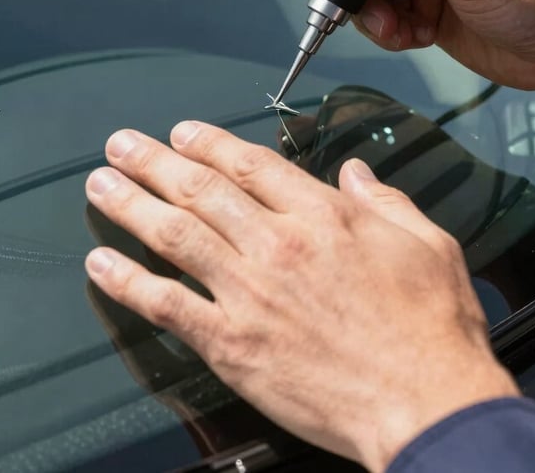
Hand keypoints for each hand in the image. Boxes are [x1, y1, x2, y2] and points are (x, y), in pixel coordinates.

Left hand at [84, 123, 517, 472]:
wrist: (427, 402)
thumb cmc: (433, 326)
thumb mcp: (426, 242)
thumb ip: (384, 200)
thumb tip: (356, 173)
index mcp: (324, 215)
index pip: (251, 165)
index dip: (210, 143)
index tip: (183, 131)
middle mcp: (278, 244)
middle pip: (202, 190)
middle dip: (155, 161)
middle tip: (122, 145)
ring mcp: (250, 294)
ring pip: (175, 236)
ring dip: (131, 206)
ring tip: (101, 185)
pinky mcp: (233, 345)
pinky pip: (167, 306)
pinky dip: (128, 282)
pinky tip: (102, 264)